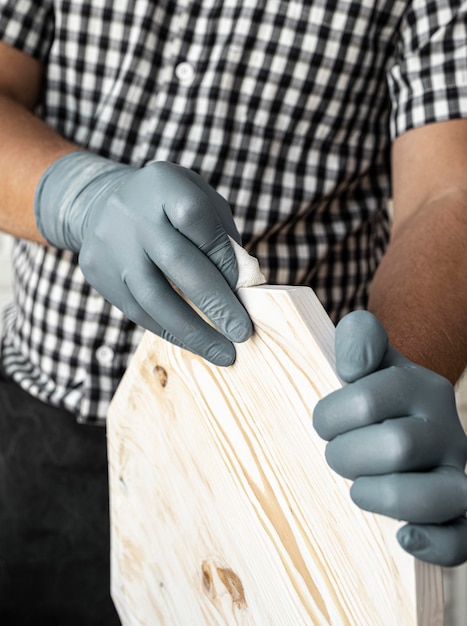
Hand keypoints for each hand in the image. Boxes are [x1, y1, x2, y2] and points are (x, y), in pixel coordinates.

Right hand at [34, 152, 251, 364]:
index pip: (196, 219)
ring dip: (193, 332)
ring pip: (154, 298)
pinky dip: (170, 331)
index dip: (222, 255)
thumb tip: (244, 284)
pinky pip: (137, 311)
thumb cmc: (167, 205)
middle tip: (243, 333)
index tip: (245, 286)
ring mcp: (111, 246)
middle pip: (177, 263)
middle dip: (215, 303)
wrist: (101, 202)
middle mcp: (132, 214)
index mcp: (163, 184)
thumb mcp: (197, 198)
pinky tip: (194, 342)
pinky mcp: (98, 273)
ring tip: (223, 353)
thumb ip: (221, 234)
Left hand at [313, 310, 466, 565]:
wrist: (413, 420)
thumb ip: (360, 338)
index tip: (325, 423)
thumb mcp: (372, 357)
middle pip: (396, 446)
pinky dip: (431, 543)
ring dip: (380, 496)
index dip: (331, 416)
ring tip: (361, 489)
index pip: (367, 400)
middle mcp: (446, 429)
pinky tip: (404, 536)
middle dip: (347, 456)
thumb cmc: (379, 395)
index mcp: (422, 387)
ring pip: (431, 495)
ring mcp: (457, 474)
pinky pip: (460, 539)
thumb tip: (352, 366)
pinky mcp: (460, 514)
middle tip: (338, 455)